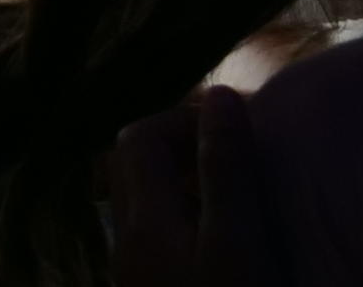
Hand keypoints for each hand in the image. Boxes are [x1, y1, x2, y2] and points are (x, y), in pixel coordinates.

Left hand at [106, 89, 271, 286]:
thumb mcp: (236, 242)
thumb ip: (226, 170)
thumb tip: (220, 95)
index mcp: (141, 219)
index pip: (139, 136)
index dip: (183, 119)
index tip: (235, 128)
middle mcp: (126, 237)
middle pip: (135, 163)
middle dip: (181, 143)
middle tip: (234, 151)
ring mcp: (134, 266)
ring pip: (145, 197)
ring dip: (183, 178)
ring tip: (234, 188)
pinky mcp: (150, 285)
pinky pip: (157, 230)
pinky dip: (185, 212)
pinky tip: (223, 231)